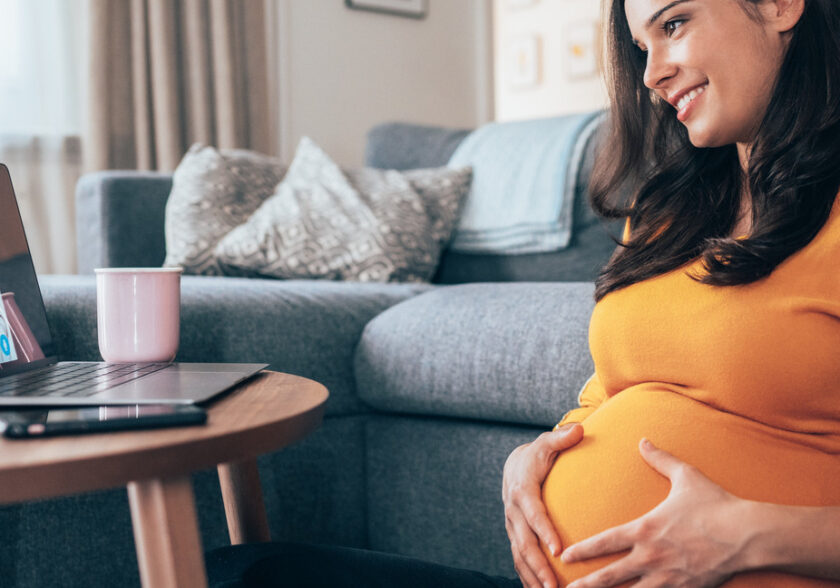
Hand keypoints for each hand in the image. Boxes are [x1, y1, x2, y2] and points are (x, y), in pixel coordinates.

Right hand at [503, 423, 583, 587]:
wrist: (515, 467)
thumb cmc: (538, 456)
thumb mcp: (546, 444)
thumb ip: (562, 438)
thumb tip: (579, 429)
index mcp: (523, 490)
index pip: (533, 513)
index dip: (544, 531)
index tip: (559, 550)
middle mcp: (514, 512)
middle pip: (524, 543)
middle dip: (539, 566)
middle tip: (555, 585)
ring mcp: (513, 527)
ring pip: (519, 556)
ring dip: (533, 578)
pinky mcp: (515, 537)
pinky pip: (519, 561)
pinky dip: (527, 579)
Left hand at [561, 439, 748, 587]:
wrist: (748, 535)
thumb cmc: (716, 503)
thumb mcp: (685, 476)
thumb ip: (660, 459)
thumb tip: (643, 440)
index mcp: (645, 529)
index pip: (605, 542)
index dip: (583, 550)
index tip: (565, 556)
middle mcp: (651, 557)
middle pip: (610, 576)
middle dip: (587, 584)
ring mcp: (667, 577)